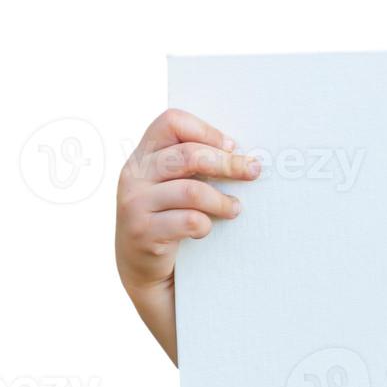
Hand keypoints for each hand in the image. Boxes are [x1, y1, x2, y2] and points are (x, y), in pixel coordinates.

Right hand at [114, 108, 260, 363]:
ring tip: (236, 208)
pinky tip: (208, 228)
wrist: (140, 265)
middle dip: (228, 164)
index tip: (231, 145)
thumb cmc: (168, 214)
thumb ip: (193, 163)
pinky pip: (188, 221)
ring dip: (222, 200)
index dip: (205, 130)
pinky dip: (206, 224)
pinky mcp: (142, 233)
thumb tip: (244, 153)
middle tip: (253, 171)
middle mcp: (133, 175)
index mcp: (143, 155)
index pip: (171, 121)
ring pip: (192, 191)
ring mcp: (134, 204)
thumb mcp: (171, 183)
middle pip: (189, 156)